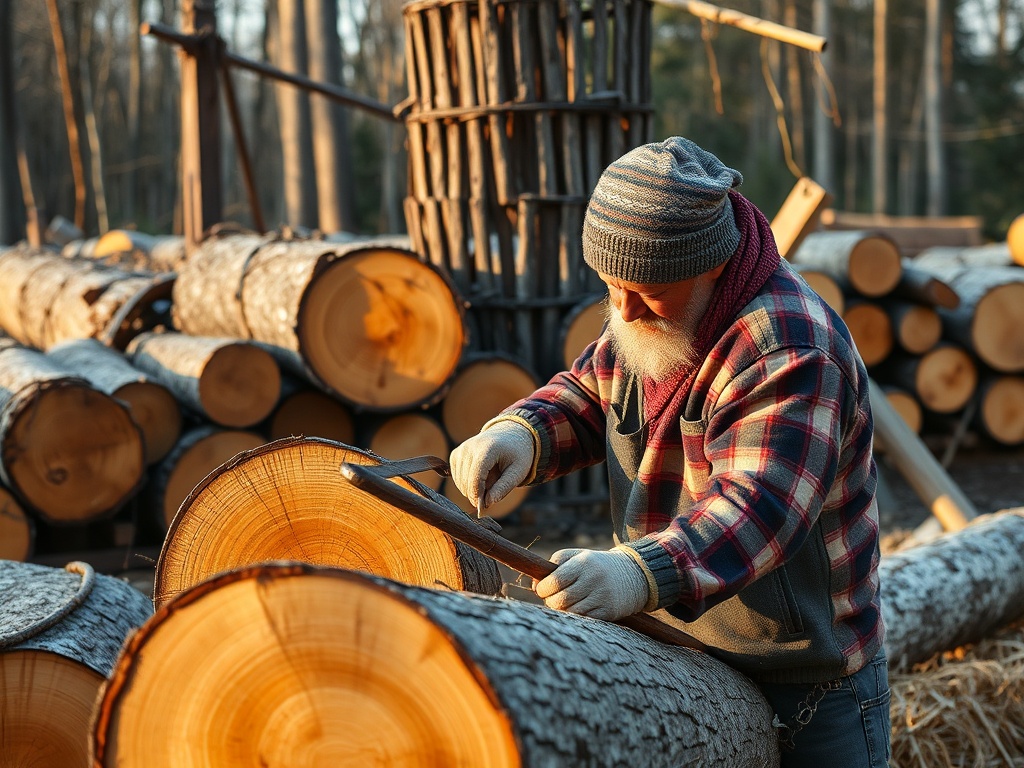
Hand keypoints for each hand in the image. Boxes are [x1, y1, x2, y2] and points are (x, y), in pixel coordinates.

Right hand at [449, 421, 534, 508]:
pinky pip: (456, 477)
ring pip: (459, 481)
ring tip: (490, 483)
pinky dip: (466, 484)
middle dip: (477, 495)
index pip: (475, 477)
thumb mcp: (518, 472)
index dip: (478, 495)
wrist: (509, 436)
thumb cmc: (516, 455)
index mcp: (488, 449)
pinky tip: (480, 479)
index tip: (485, 506)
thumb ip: (504, 488)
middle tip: (491, 496)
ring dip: (472, 490)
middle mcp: (470, 447)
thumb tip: (488, 503)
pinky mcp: (456, 454)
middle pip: (466, 481)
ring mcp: (461, 449)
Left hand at [534, 548, 649, 621]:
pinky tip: (576, 609)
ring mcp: (602, 596)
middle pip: (560, 600)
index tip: (541, 589)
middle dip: (550, 601)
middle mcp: (593, 579)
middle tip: (551, 598)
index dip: (542, 588)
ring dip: (562, 610)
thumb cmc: (595, 565)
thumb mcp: (577, 556)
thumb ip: (554, 564)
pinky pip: (583, 620)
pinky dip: (575, 617)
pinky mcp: (608, 611)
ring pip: (570, 612)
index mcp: (583, 563)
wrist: (633, 574)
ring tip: (564, 603)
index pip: (554, 581)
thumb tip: (534, 586)